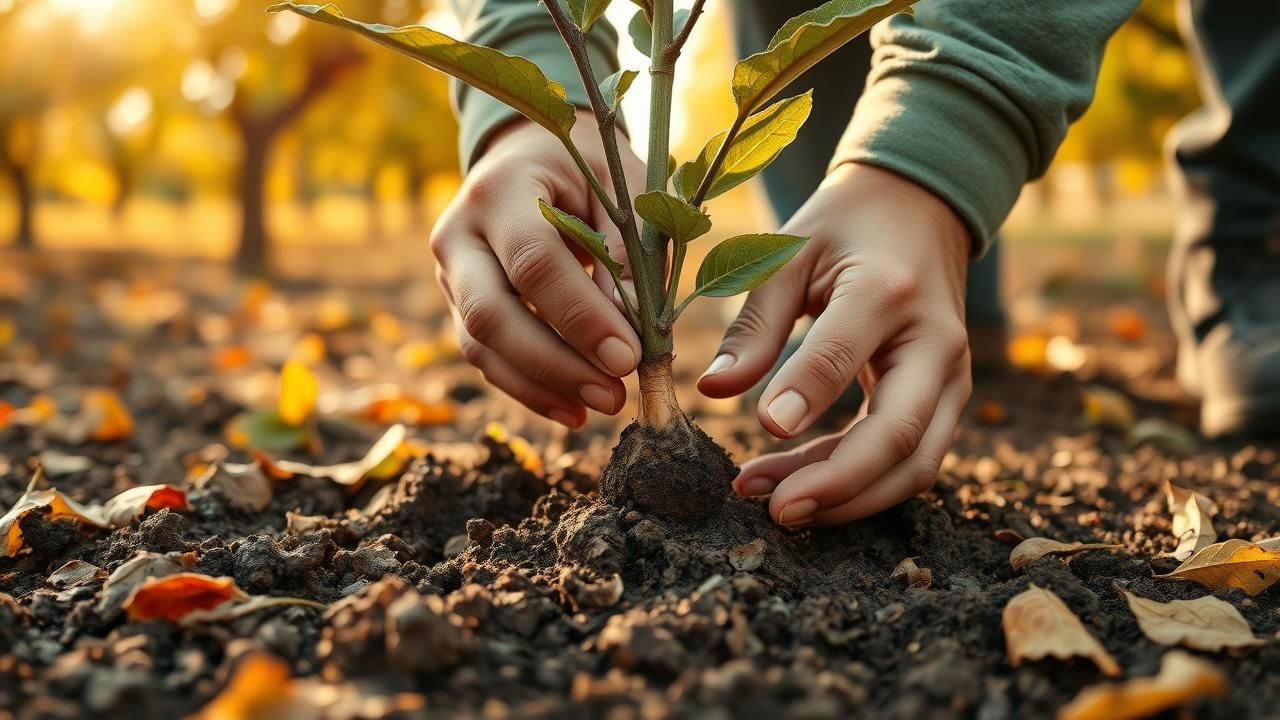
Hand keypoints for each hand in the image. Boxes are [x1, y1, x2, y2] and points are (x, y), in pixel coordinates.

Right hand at [431, 112, 645, 427]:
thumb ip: (629, 253)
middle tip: (614, 395)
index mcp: (500, 190)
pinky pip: (485, 357)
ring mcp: (450, 273)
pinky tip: (574, 409)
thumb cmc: (587, 171)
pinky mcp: (457, 304)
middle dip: (556, 364)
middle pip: (491, 313)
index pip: (534, 263)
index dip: (580, 317)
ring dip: (542, 386)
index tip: (628, 357)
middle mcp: (459, 233)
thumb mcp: (621, 191)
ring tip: (601, 405)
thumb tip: (634, 329)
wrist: (530, 155)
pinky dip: (530, 389)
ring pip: (480, 345)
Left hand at [697, 163, 972, 527]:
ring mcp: (952, 376)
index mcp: (888, 290)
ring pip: (916, 464)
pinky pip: (911, 459)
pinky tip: (799, 486)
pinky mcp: (947, 399)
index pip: (844, 355)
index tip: (759, 432)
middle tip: (774, 510)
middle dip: (837, 485)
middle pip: (900, 436)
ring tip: (774, 504)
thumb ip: (755, 323)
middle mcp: (936, 340)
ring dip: (847, 497)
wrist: (921, 209)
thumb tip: (714, 388)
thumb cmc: (844, 228)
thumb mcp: (790, 254)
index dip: (804, 397)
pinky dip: (859, 484)